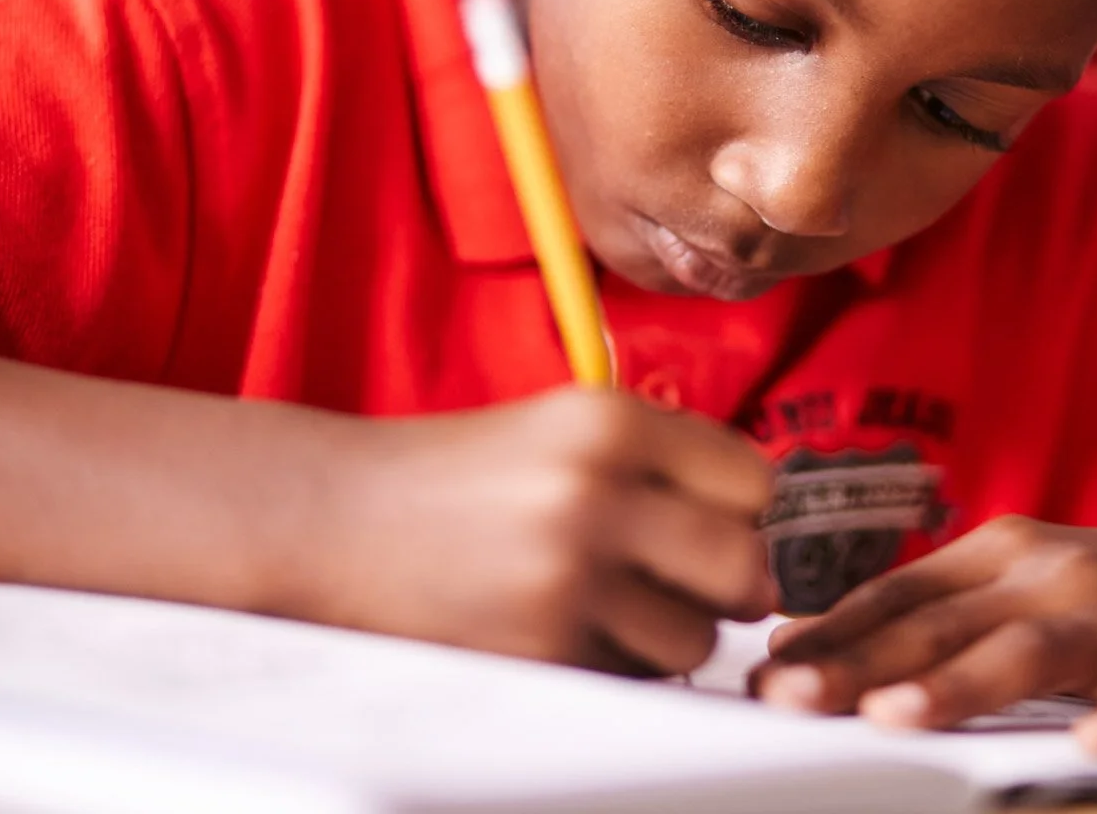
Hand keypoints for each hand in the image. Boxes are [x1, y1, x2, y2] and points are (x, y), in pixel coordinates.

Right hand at [283, 385, 777, 675]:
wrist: (333, 517)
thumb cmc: (460, 473)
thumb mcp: (562, 425)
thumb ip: (662, 456)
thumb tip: (763, 521)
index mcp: (609, 418)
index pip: (754, 481)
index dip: (742, 510)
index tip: (713, 519)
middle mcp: (594, 490)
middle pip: (745, 565)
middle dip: (734, 583)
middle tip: (697, 582)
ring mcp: (565, 574)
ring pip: (697, 637)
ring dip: (673, 633)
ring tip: (619, 604)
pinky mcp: (537, 647)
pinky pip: (634, 676)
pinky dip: (621, 664)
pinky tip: (574, 627)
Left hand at [750, 514, 1096, 755]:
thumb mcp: (1009, 584)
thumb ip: (919, 612)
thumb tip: (799, 641)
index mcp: (998, 556)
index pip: (898, 596)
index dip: (829, 635)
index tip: (760, 676)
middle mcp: (1051, 575)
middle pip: (944, 625)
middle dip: (863, 664)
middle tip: (793, 699)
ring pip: (1033, 652)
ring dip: (962, 684)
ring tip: (899, 715)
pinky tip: (1094, 744)